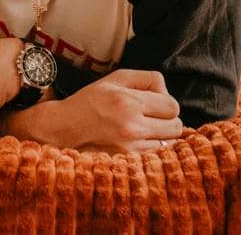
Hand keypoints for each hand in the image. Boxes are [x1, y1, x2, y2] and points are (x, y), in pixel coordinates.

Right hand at [14, 68, 181, 151]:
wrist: (65, 127)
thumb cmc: (91, 100)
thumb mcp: (116, 78)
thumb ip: (146, 78)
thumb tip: (167, 90)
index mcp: (128, 101)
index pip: (172, 106)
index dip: (167, 104)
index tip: (156, 105)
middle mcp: (131, 126)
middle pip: (175, 126)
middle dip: (168, 121)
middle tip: (152, 118)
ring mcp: (130, 147)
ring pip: (168, 144)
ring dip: (160, 136)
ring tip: (142, 130)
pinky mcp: (127, 161)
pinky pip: (155, 156)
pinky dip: (152, 149)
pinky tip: (137, 142)